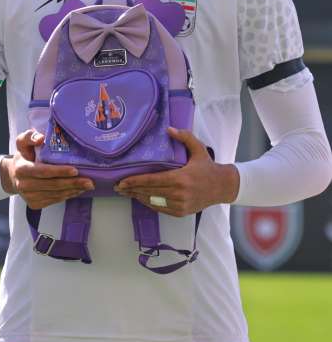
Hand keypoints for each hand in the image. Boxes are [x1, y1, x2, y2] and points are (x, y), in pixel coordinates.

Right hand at [0, 130, 92, 209]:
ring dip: (73, 190)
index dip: (60, 172)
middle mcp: (23, 185)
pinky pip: (55, 200)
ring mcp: (29, 196)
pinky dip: (67, 195)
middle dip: (73, 183)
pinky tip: (76, 190)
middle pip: (53, 185)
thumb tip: (41, 138)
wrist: (13, 176)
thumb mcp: (22, 143)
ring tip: (87, 186)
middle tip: (89, 181)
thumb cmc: (23, 157)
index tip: (75, 170)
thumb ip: (30, 136)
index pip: (43, 171)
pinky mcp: (35, 204)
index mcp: (22, 169)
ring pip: (56, 194)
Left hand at [115, 127, 238, 216]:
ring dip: (138, 197)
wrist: (223, 187)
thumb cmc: (207, 167)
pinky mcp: (181, 212)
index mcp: (181, 178)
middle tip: (117, 187)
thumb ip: (185, 137)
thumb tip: (168, 129)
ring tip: (126, 192)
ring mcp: (180, 204)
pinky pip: (160, 208)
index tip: (121, 181)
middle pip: (148, 192)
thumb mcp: (198, 149)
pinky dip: (149, 203)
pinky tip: (141, 198)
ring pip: (153, 201)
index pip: (151, 180)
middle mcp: (179, 193)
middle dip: (131, 189)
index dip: (134, 181)